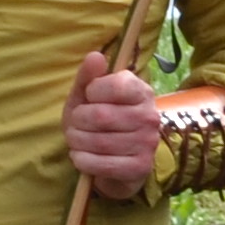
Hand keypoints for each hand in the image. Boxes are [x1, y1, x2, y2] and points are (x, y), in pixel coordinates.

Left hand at [64, 52, 162, 192]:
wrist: (115, 160)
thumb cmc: (98, 122)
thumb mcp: (88, 96)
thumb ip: (89, 76)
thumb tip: (95, 56)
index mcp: (140, 91)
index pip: (114, 86)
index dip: (92, 92)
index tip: (90, 98)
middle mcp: (150, 116)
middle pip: (100, 116)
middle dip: (77, 121)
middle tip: (75, 125)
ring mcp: (148, 143)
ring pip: (98, 142)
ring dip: (77, 142)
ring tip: (77, 140)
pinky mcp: (140, 167)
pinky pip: (101, 164)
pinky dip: (83, 161)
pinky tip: (82, 157)